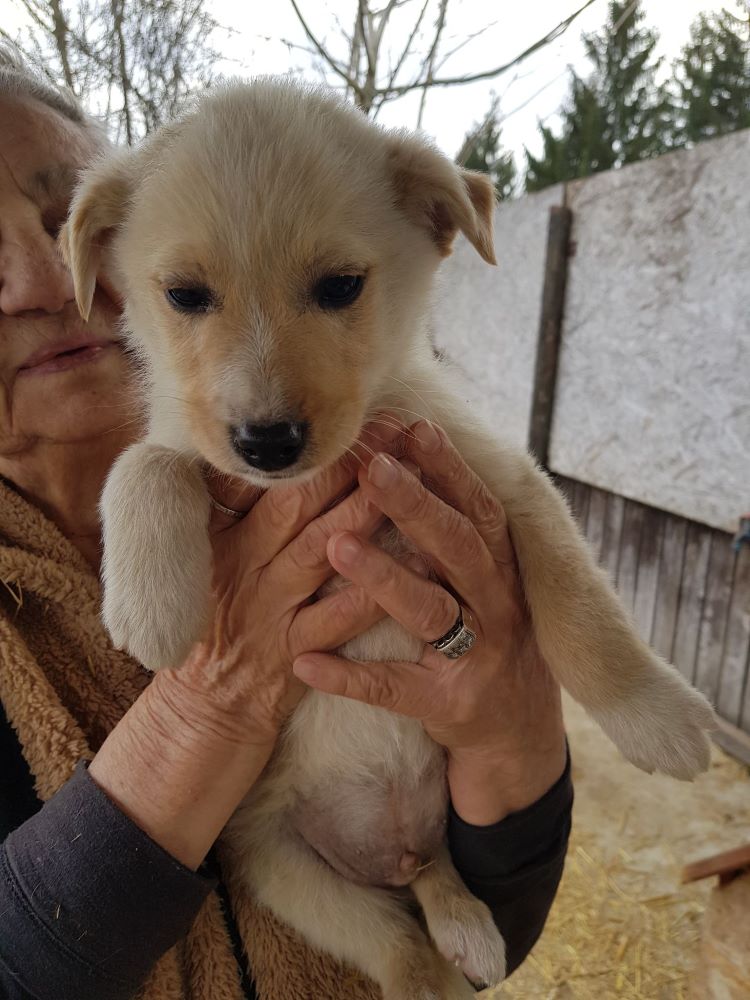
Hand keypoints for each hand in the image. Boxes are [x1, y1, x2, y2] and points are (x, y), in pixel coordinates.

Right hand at [90, 420, 405, 866]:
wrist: (204, 707)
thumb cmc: (214, 621)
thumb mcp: (205, 557)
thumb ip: (232, 508)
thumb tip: (264, 454)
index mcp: (224, 537)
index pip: (267, 483)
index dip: (313, 453)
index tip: (355, 421)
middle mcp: (247, 567)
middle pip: (297, 507)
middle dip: (346, 469)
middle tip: (390, 436)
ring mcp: (271, 611)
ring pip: (320, 555)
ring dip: (364, 518)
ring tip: (407, 484)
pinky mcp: (294, 654)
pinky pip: (338, 620)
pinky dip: (375, 593)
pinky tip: (416, 568)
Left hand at [292, 419, 566, 824]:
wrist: (518, 731)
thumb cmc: (488, 634)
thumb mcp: (486, 580)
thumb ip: (454, 529)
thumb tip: (412, 452)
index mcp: (501, 567)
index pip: (478, 508)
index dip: (448, 468)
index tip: (411, 428)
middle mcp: (496, 605)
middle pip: (458, 548)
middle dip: (416, 505)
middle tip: (372, 469)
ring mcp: (475, 657)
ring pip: (429, 611)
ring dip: (383, 577)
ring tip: (336, 546)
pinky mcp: (448, 705)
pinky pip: (394, 688)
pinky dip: (349, 676)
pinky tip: (305, 661)